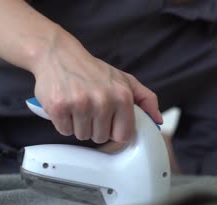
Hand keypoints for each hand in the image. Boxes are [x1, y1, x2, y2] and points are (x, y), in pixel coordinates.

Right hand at [32, 30, 161, 142]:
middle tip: (89, 106)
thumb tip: (158, 120)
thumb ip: (145, 99)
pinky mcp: (59, 107)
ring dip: (78, 125)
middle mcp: (103, 100)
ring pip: (82, 136)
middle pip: (101, 138)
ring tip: (77, 104)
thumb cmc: (92, 70)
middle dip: (94, 126)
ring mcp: (81, 104)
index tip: (108, 120)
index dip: (114, 130)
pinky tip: (66, 105)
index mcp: (123, 96)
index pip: (123, 135)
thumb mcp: (124, 79)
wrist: (58, 54)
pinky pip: (65, 131)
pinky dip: (63, 122)